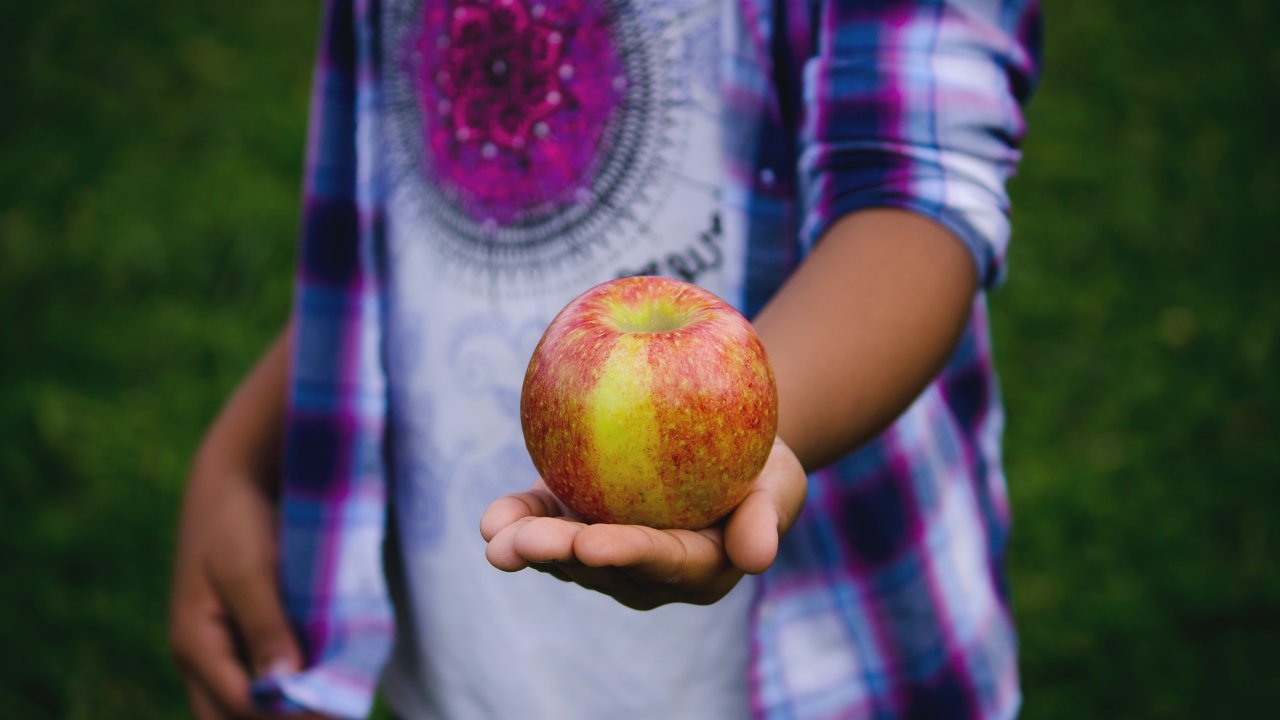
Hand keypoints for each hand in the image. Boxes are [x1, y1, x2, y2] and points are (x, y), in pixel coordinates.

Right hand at [169, 468, 331, 718]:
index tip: (335, 711)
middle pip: (231, 717)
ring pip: (243, 703)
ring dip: (283, 707)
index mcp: (194, 643)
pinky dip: (285, 686)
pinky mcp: (239, 636)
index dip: (286, 715)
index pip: (239, 704)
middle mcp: (200, 657)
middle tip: (333, 710)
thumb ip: (265, 627)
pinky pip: (256, 678)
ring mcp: (218, 649)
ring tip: (333, 703)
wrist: (232, 479)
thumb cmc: (236, 519)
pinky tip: (323, 680)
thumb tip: (282, 683)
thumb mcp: (250, 570)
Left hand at [480, 437, 805, 609]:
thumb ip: (767, 518)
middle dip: (558, 556)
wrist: (728, 442)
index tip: (592, 544)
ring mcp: (609, 549)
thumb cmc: (763, 465)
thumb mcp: (780, 484)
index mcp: (697, 568)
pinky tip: (491, 519)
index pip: (660, 561)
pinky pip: (546, 521)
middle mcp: (646, 571)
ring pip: (565, 553)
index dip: (625, 554)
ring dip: (527, 545)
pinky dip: (517, 518)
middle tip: (520, 544)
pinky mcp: (579, 520)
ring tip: (494, 536)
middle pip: (601, 565)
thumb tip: (758, 558)